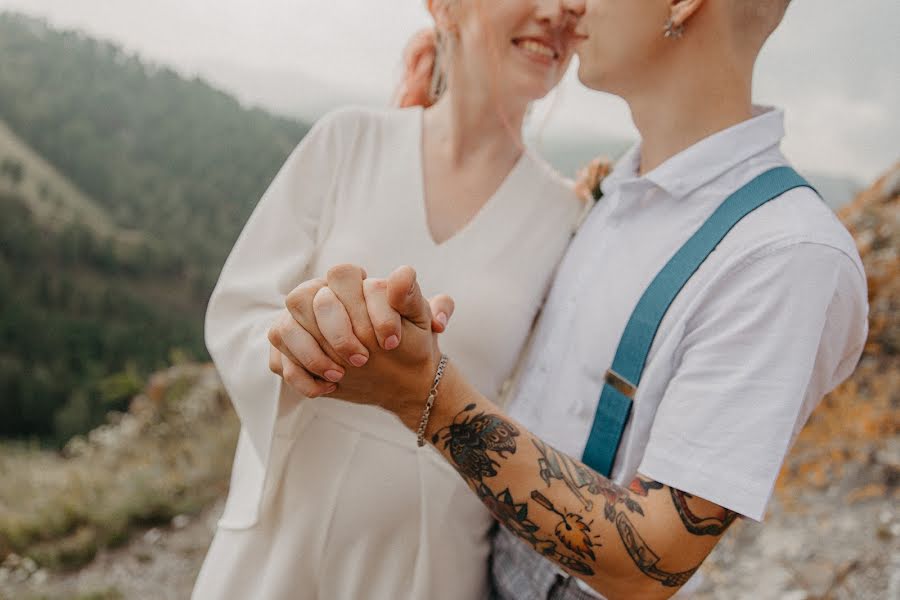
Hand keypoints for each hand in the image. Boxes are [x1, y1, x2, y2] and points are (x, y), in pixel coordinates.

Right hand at [271, 264, 454, 421]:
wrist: (403, 377)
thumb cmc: (411, 341)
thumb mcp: (420, 320)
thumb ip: (412, 295)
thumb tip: (401, 276)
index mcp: (349, 282)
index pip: (342, 275)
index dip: (366, 308)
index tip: (391, 341)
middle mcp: (318, 296)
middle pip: (304, 298)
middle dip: (336, 334)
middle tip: (363, 360)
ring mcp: (298, 324)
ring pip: (284, 329)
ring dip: (313, 356)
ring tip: (341, 376)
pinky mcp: (288, 353)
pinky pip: (278, 360)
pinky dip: (302, 378)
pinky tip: (328, 389)